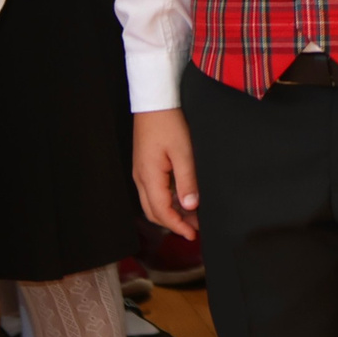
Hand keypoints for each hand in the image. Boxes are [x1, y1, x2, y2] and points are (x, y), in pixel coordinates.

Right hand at [132, 108, 199, 239]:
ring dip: (172, 211)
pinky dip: (170, 199)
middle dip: (174, 222)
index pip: (161, 211)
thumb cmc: (169, 122)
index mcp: (148, 177)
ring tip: (194, 215)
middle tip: (196, 228)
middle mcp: (141, 178)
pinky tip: (185, 197)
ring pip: (154, 201)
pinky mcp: (146, 165)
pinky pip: (155, 190)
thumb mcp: (184, 151)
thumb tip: (191, 207)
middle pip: (154, 211)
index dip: (177, 226)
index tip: (193, 235)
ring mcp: (142, 172)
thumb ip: (187, 180)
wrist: (155, 102)